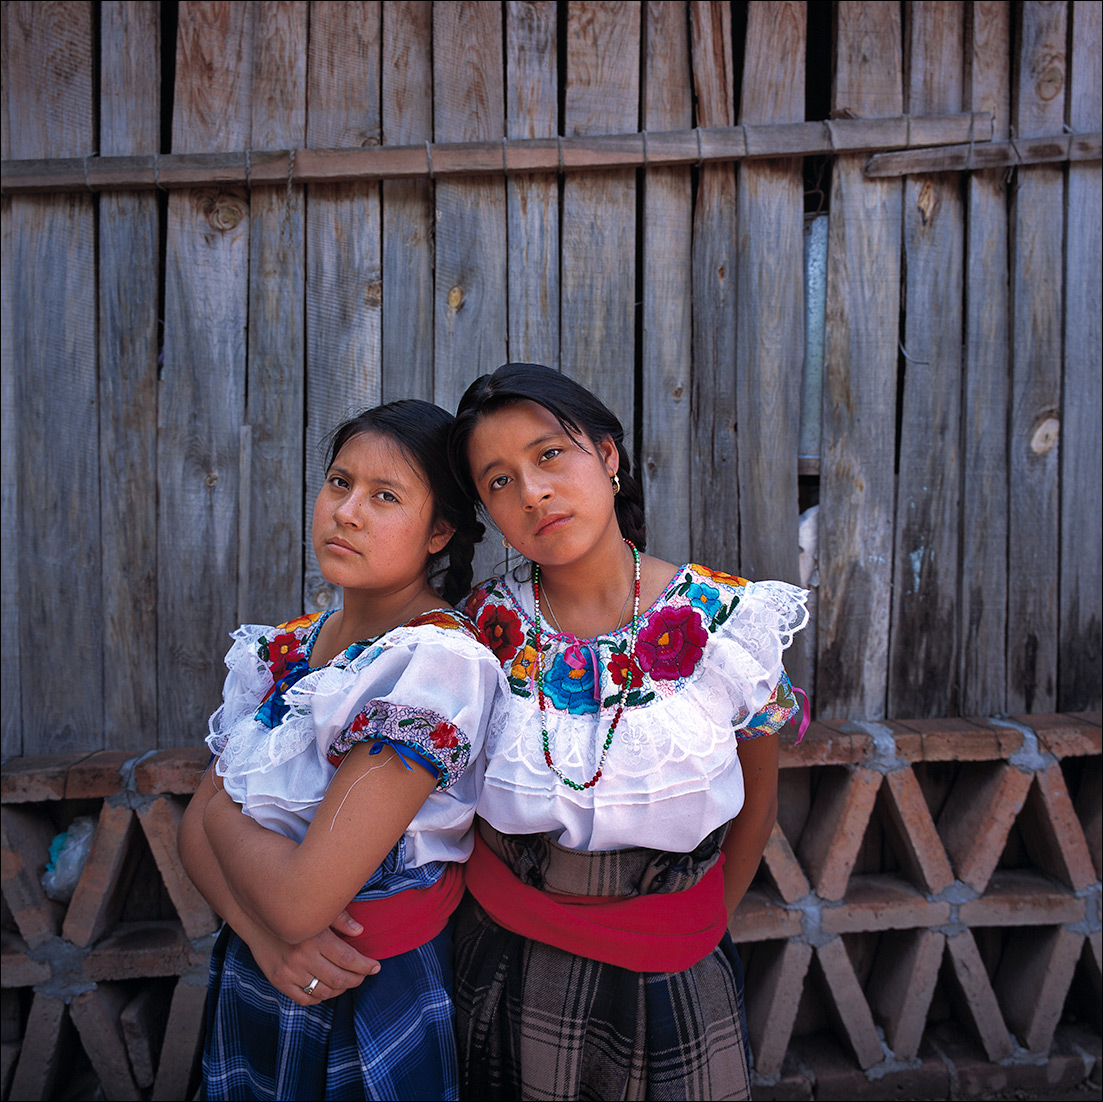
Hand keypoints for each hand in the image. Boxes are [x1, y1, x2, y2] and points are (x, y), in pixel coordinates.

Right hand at [242, 910, 380, 1005]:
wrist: (257, 919)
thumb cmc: (294, 912)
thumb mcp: (318, 910)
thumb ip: (340, 919)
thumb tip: (360, 931)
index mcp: (315, 938)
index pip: (348, 959)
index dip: (365, 966)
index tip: (376, 967)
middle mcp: (302, 958)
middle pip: (338, 978)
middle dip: (357, 979)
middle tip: (365, 976)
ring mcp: (289, 972)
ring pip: (323, 991)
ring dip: (340, 990)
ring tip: (348, 981)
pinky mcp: (278, 981)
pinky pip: (304, 999)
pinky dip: (319, 998)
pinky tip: (327, 989)